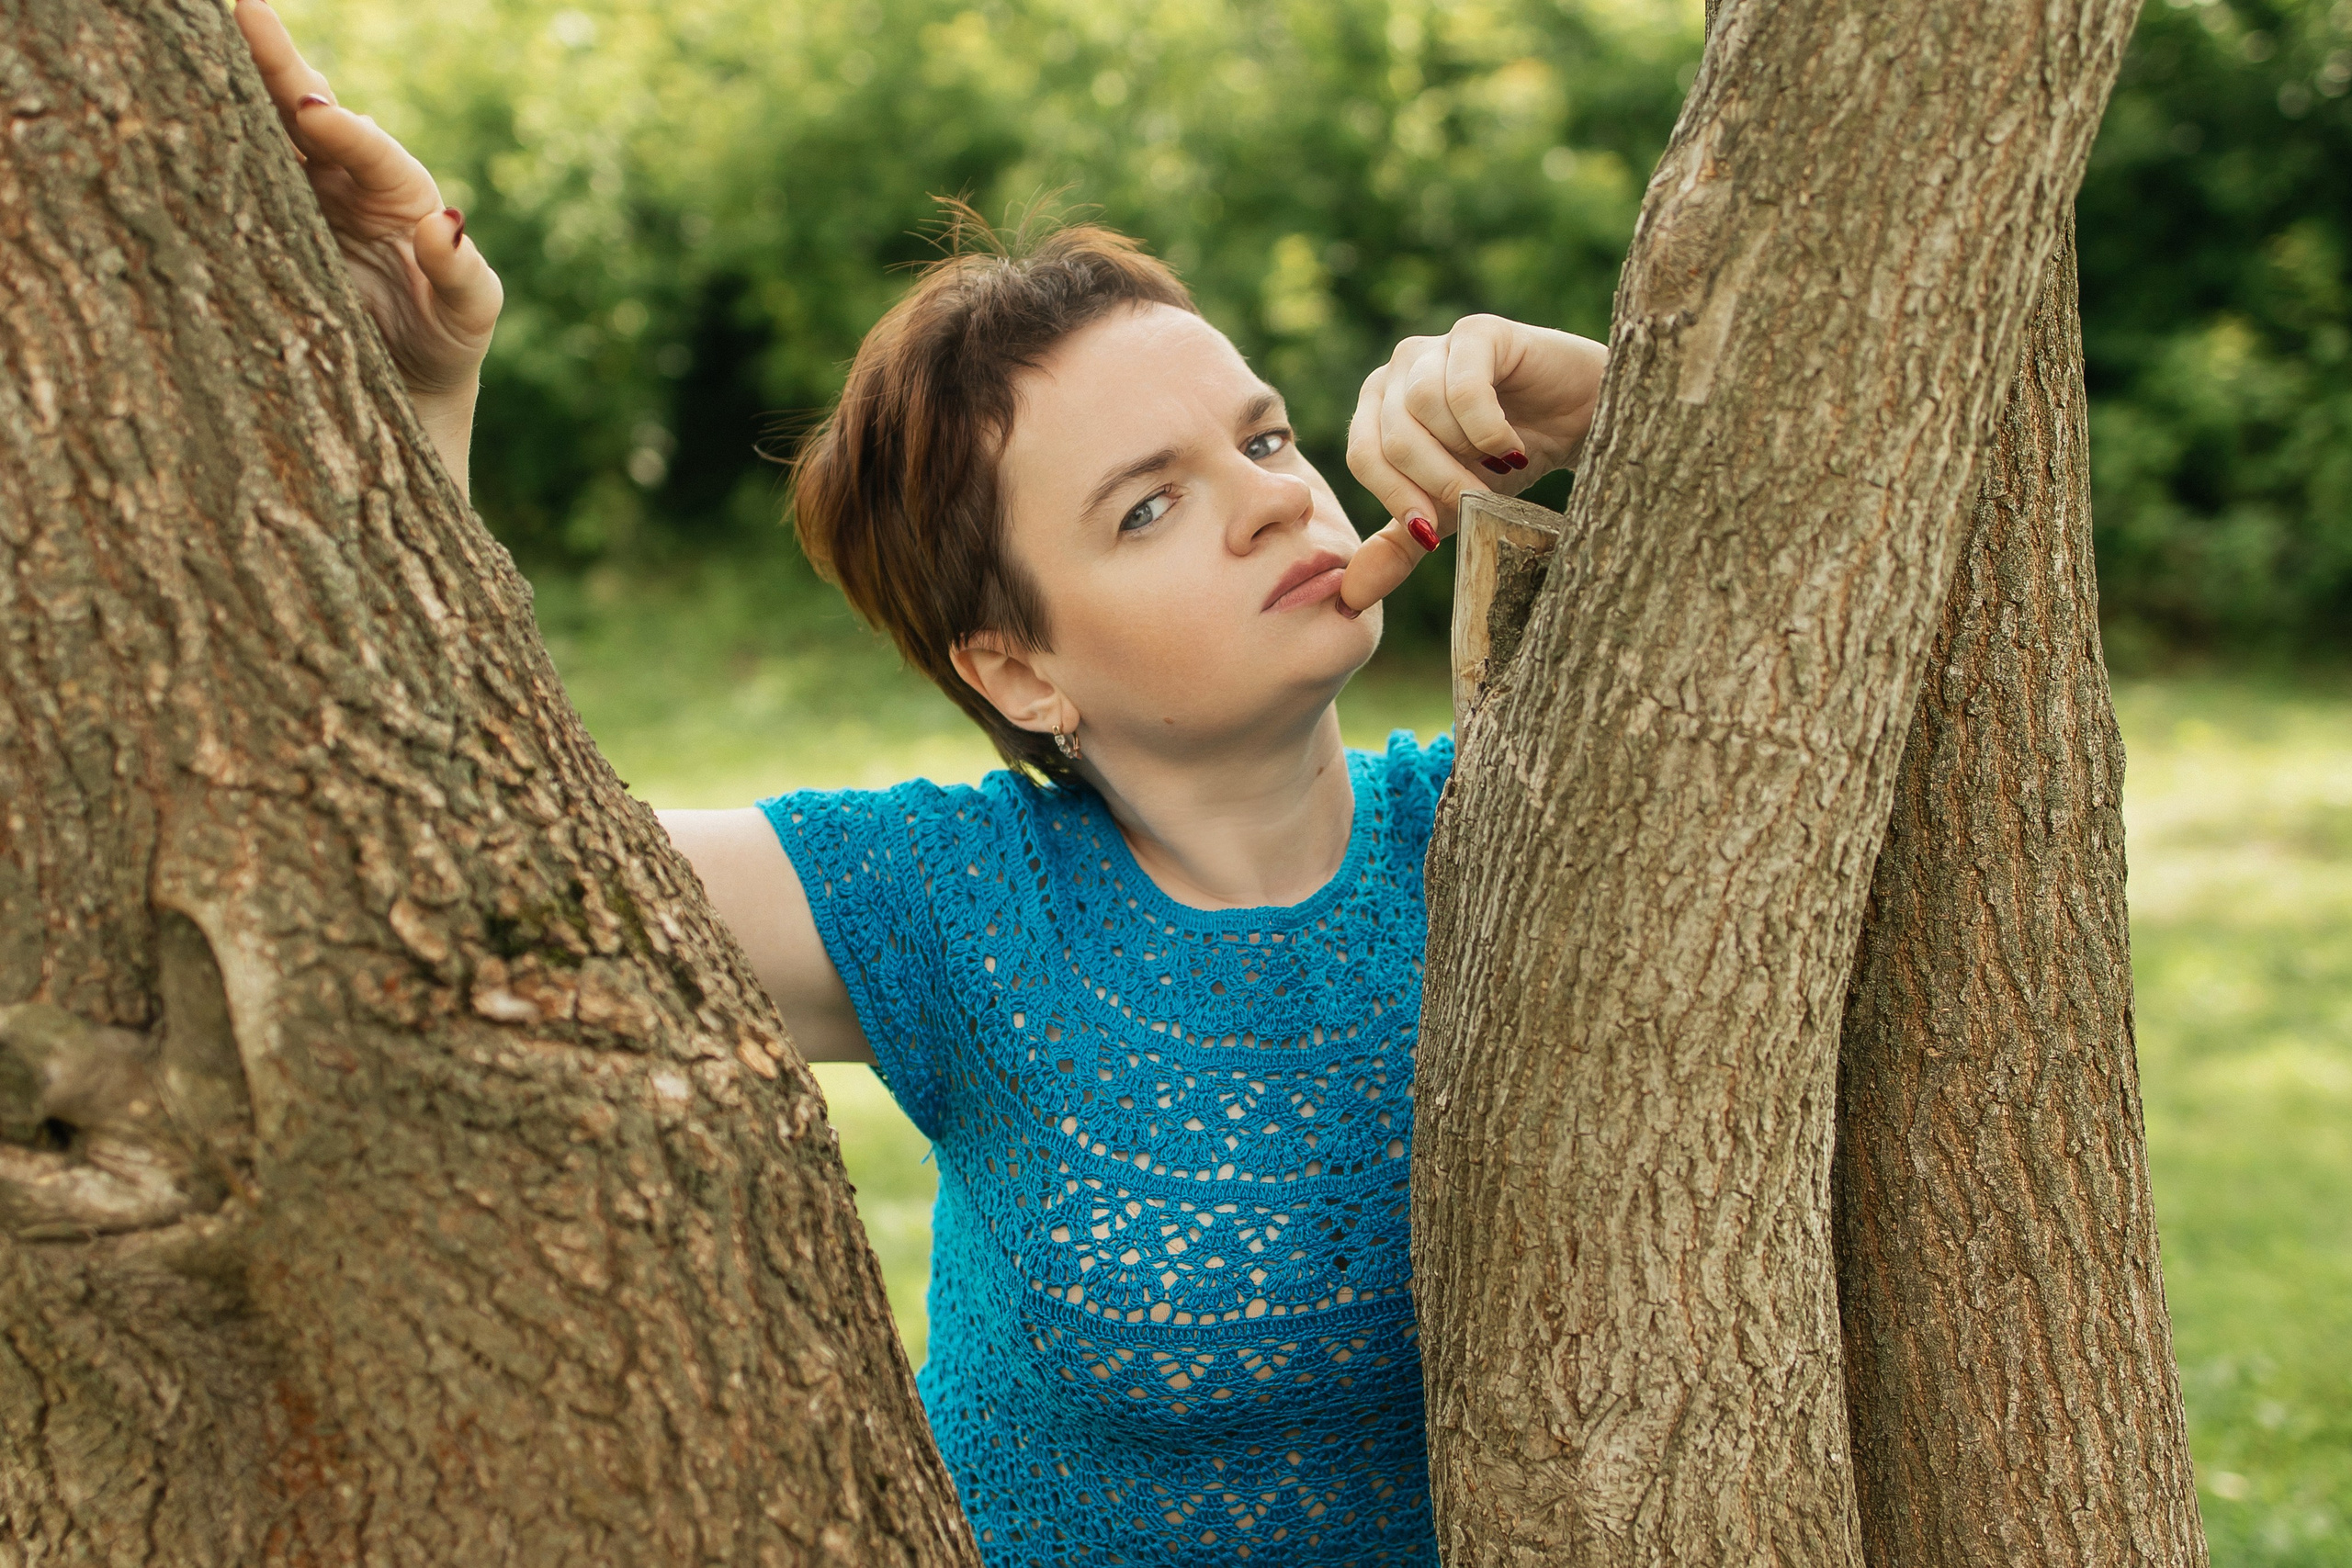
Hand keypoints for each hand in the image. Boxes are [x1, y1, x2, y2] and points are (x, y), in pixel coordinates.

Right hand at [231, 0, 500, 407]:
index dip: (344, 131)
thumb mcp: (469, 312)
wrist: (406, 383)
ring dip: (232, 93)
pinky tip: (175, 118)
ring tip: (199, 45)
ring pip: (262, 137)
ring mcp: (299, 202)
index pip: (371, 151)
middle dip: (277, 67)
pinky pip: (232, 183)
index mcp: (400, 192)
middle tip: (245, 13)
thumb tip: (446, 221)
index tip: (315, 116)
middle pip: (308, 115)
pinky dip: (204, 152)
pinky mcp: (261, 230)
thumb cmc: (446, 338)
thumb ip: (461, 271)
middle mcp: (346, 182)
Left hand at [1340, 315, 1605, 614]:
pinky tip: (1512, 446)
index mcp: (1378, 407)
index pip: (1363, 456)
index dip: (1398, 498)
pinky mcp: (1478, 333)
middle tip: (1477, 499)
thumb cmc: (1508, 463)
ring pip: (1422, 409)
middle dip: (1434, 482)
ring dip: (1462, 453)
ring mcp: (1436, 345)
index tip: (1436, 534)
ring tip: (1499, 467)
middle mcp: (1398, 369)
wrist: (1581, 423)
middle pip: (1391, 437)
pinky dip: (1486, 428)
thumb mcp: (1450, 511)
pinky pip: (1464, 386)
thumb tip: (1350, 598)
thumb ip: (1400, 546)